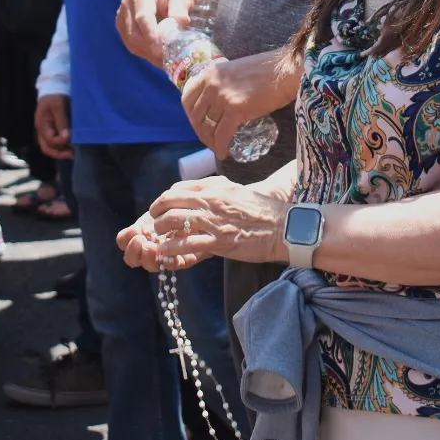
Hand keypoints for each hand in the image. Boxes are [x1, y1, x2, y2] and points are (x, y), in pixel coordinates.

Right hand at [35, 94, 73, 158]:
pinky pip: (54, 142)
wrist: (53, 87)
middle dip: (60, 154)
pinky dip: (62, 146)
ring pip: (50, 147)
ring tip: (74, 153)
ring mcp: (46, 131)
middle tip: (73, 155)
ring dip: (61, 152)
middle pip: (47, 148)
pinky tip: (71, 146)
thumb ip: (62, 122)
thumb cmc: (55, 96)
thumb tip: (66, 138)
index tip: (73, 141)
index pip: (50, 141)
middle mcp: (42, 131)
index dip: (61, 143)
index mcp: (42, 125)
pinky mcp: (51, 129)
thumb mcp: (59, 106)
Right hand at [117, 0, 207, 65]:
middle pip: (134, 32)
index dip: (151, 34)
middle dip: (150, 48)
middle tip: (168, 60)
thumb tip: (182, 22)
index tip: (161, 48)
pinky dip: (145, 53)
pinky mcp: (123, 27)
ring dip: (148, 53)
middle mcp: (127, 4)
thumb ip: (180, 8)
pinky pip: (132, 45)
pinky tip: (158, 57)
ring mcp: (123, 16)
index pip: (143, 17)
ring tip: (166, 61)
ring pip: (131, 42)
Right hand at [118, 210, 206, 271]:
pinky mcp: (185, 259)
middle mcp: (151, 246)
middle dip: (134, 252)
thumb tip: (138, 230)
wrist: (209, 206)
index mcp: (142, 232)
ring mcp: (166, 254)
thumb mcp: (164, 204)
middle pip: (133, 258)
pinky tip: (170, 252)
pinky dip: (169, 261)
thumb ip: (152, 215)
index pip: (125, 241)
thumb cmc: (183, 202)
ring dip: (148, 258)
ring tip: (151, 247)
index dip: (126, 239)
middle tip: (141, 241)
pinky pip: (173, 264)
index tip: (135, 232)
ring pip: (150, 264)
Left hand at [145, 177, 289, 266]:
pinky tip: (166, 252)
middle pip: (170, 202)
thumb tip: (199, 192)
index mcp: (215, 187)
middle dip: (157, 214)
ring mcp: (213, 220)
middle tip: (155, 224)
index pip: (178, 189)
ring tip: (159, 238)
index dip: (164, 200)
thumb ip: (217, 190)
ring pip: (173, 221)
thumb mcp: (237, 191)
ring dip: (161, 230)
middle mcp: (211, 200)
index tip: (162, 209)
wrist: (284, 227)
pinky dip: (171, 248)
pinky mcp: (218, 241)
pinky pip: (186, 244)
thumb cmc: (262, 211)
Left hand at [181, 50, 293, 153]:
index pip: (187, 98)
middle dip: (201, 132)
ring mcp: (222, 97)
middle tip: (211, 140)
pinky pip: (222, 135)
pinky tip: (225, 153)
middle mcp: (212, 84)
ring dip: (211, 142)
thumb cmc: (268, 71)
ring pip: (208, 127)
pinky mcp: (236, 109)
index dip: (191, 116)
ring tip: (219, 147)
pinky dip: (221, 147)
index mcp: (210, 73)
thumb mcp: (235, 71)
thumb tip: (219, 102)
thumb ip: (223, 83)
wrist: (287, 70)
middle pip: (196, 115)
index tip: (199, 124)